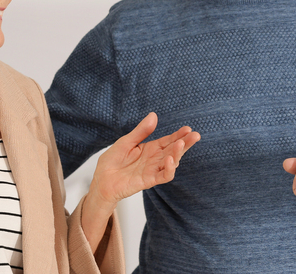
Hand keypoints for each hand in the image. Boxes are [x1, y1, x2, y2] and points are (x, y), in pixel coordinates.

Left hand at [81, 112, 199, 252]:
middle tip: (195, 135)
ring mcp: (153, 170)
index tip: (187, 129)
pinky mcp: (148, 180)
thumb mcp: (126, 142)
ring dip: (178, 154)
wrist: (101, 181)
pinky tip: (170, 160)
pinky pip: (163, 176)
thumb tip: (153, 115)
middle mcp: (155, 159)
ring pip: (171, 162)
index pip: (168, 140)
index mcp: (150, 148)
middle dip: (185, 143)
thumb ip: (141, 131)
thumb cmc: (112, 162)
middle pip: (174, 150)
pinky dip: (169, 169)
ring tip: (181, 144)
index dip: (179, 135)